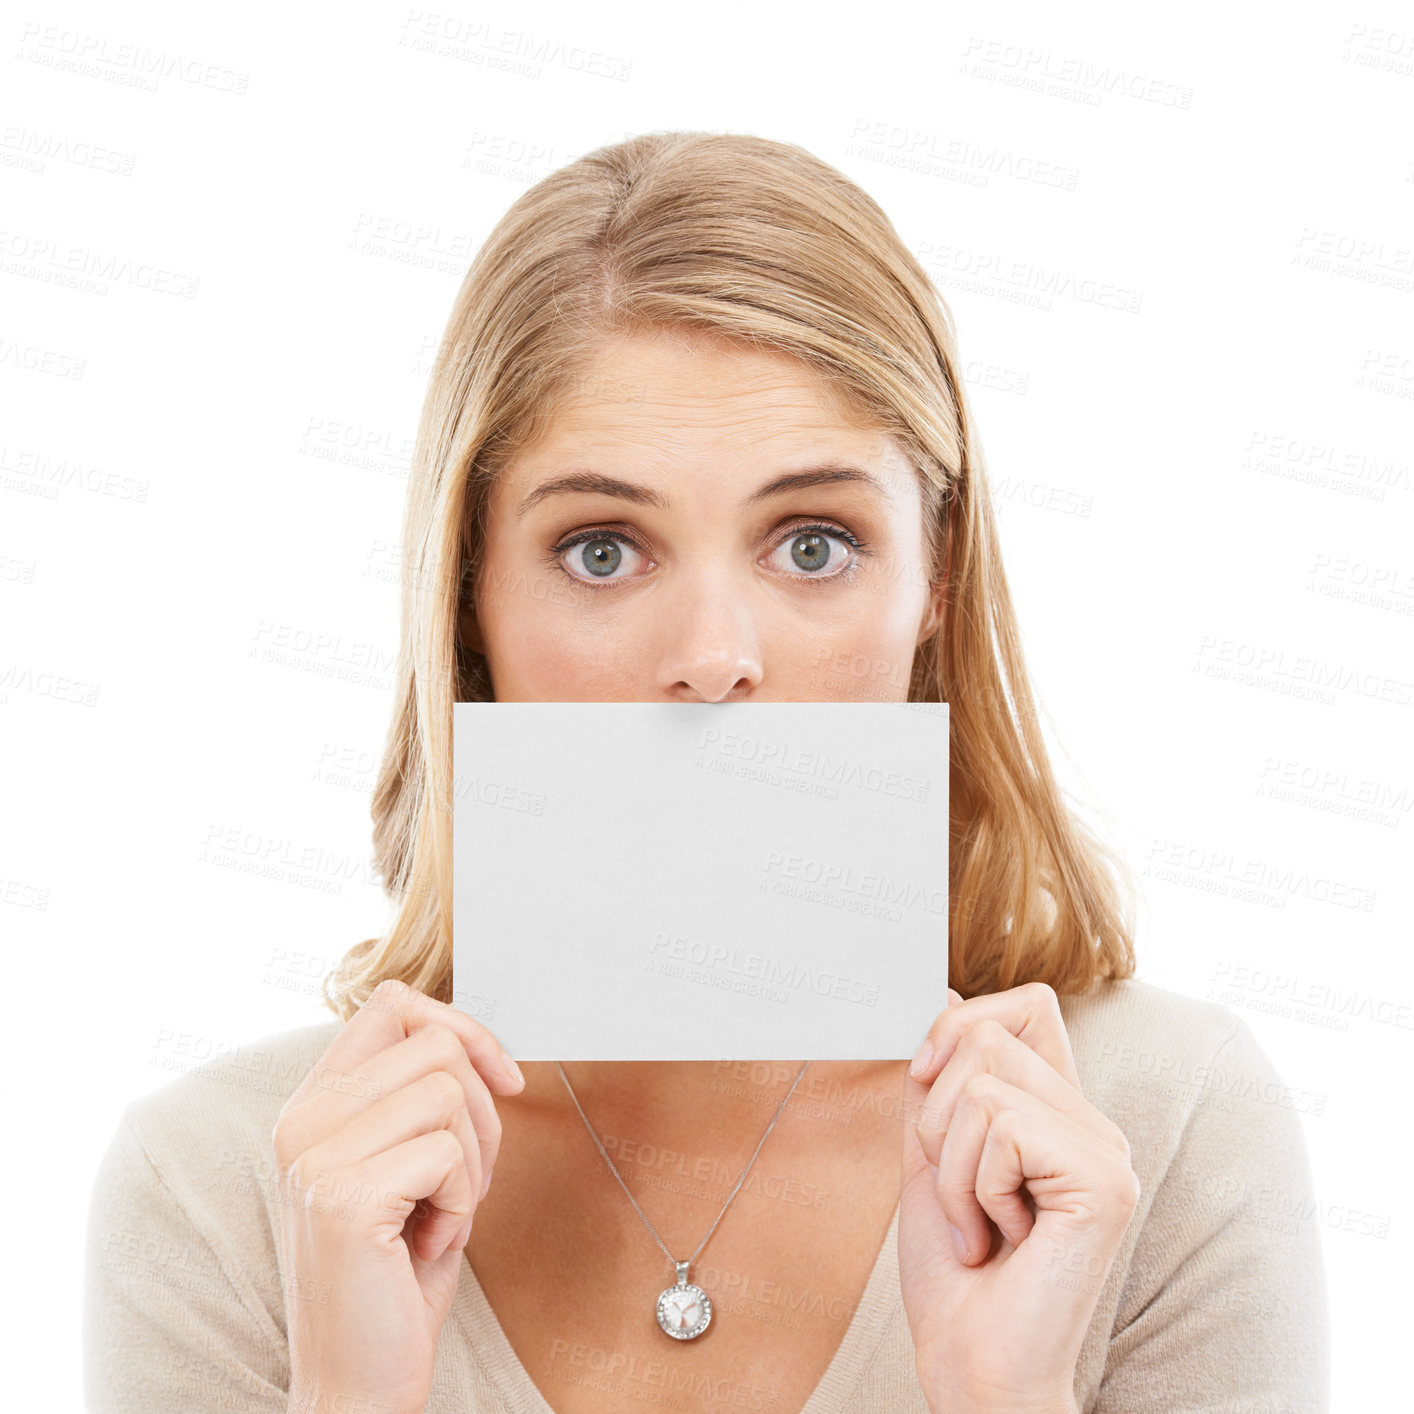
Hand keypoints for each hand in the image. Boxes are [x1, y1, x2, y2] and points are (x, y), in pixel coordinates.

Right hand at [272, 978, 524, 1413]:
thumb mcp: (407, 1164)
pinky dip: (461, 1203)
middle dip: (482, 1112)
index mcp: (313, 1103)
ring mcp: (314, 1154)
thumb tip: (477, 1046)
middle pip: (436, 1044)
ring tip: (437, 1215)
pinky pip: (449, 1153)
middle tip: (463, 1183)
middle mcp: (302, 1119)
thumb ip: (418, 1098)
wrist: (356, 1379)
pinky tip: (425, 1244)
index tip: (503, 1080)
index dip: (462, 1028)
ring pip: (449, 1093)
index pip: (392, 1004)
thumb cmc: (394, 1273)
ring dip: (472, 1163)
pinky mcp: (342, 1195)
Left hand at [898, 983, 1138, 1412]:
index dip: (961, 1024)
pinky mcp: (1103, 1180)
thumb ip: (938, 1081)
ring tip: (981, 1221)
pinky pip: (1001, 1127)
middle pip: (989, 1034)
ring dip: (952, 1163)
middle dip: (938, 1113)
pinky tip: (1003, 1237)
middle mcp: (1093, 1123)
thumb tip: (943, 997)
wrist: (971, 1364)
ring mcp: (1106, 1150)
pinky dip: (974, 1187)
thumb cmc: (955, 1272)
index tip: (925, 1081)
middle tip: (960, 1189)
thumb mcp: (931, 1154)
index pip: (1028, 1003)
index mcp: (1059, 1111)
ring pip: (985, 1082)